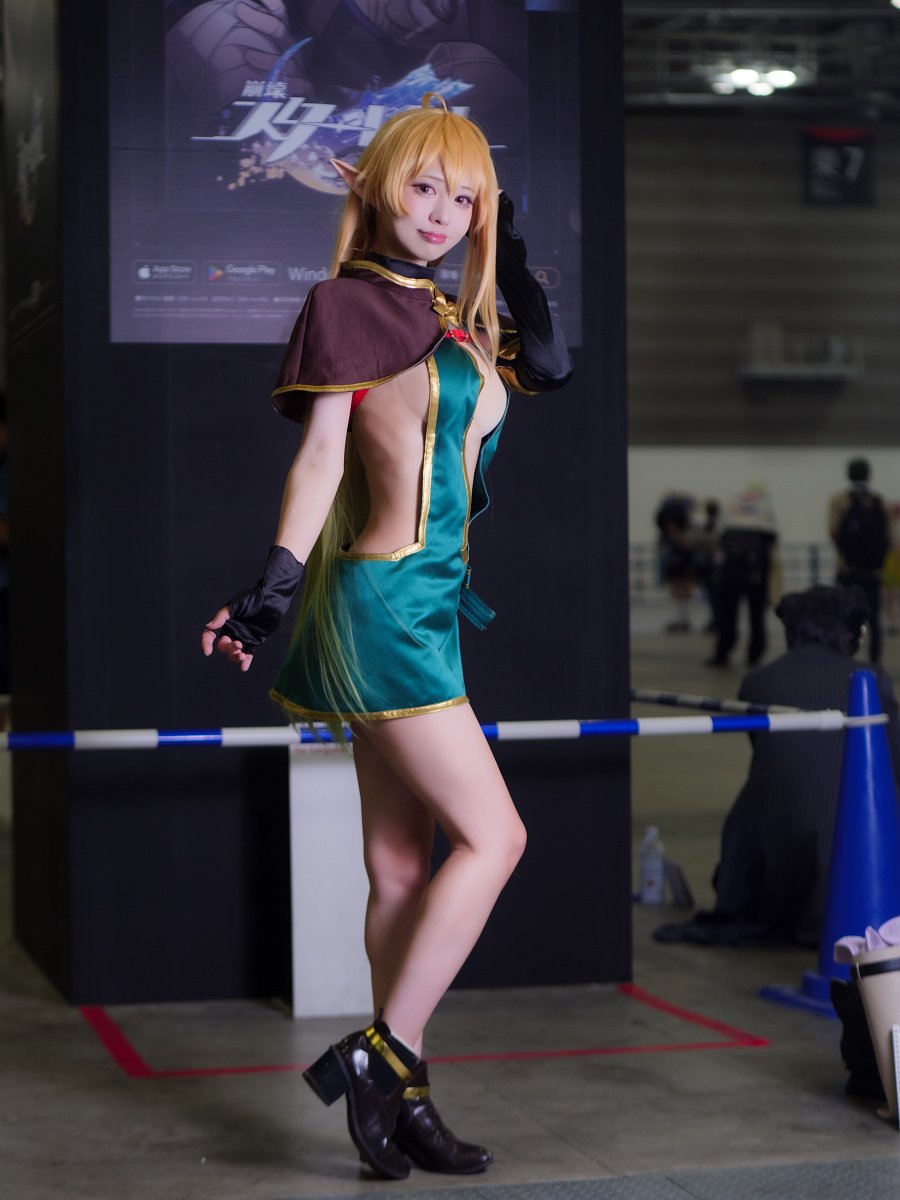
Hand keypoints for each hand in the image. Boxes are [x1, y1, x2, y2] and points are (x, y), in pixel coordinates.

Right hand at [200, 545, 304, 670]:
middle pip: (224, 645)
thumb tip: (208, 627)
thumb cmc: (253, 600)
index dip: (206, 642)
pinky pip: (249, 654)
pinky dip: (246, 662)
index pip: (210, 634)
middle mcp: (232, 631)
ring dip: (235, 657)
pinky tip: (244, 668)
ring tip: (242, 656)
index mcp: (225, 622)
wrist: (273, 601)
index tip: (208, 651)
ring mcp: (243, 637)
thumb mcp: (236, 605)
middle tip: (238, 645)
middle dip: (228, 648)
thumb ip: (222, 616)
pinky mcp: (255, 641)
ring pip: (234, 652)